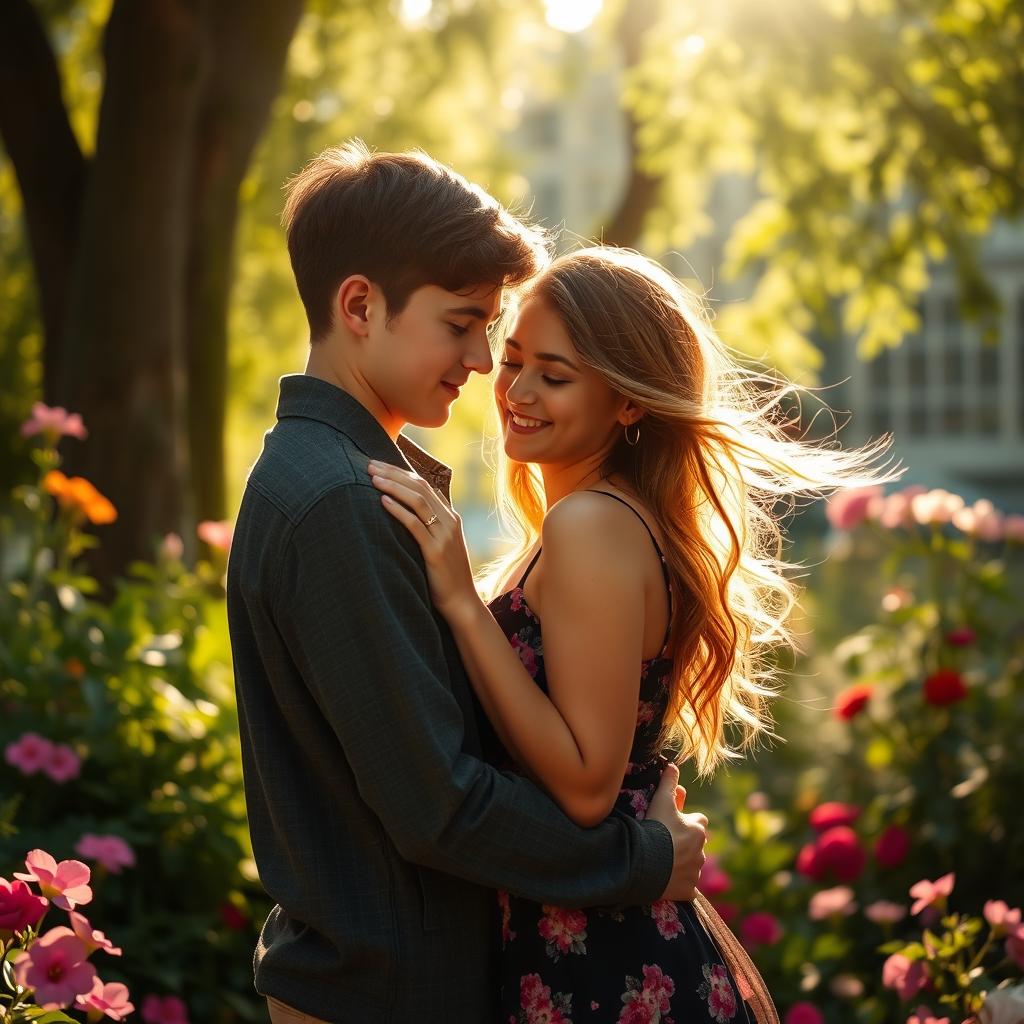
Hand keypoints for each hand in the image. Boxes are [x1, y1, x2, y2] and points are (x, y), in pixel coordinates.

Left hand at [368, 460, 479, 621]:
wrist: (461, 602)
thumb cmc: (445, 575)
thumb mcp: (440, 545)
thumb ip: (429, 526)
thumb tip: (405, 512)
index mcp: (451, 516)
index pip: (424, 484)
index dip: (400, 472)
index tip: (379, 465)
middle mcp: (450, 520)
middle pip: (419, 487)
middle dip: (393, 473)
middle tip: (369, 465)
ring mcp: (445, 535)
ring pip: (418, 500)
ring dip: (393, 486)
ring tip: (372, 478)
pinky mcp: (436, 551)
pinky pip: (415, 524)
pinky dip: (398, 510)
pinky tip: (382, 501)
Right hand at [647, 762, 708, 901]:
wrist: (644, 861)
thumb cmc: (654, 828)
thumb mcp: (660, 801)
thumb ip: (668, 782)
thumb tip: (672, 765)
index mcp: (698, 829)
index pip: (699, 822)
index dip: (686, 822)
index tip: (672, 825)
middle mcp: (701, 851)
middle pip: (696, 845)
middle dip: (685, 845)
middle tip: (665, 844)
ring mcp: (695, 872)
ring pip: (692, 866)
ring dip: (682, 864)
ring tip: (662, 862)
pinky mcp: (688, 890)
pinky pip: (687, 888)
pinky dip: (679, 885)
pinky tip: (666, 882)